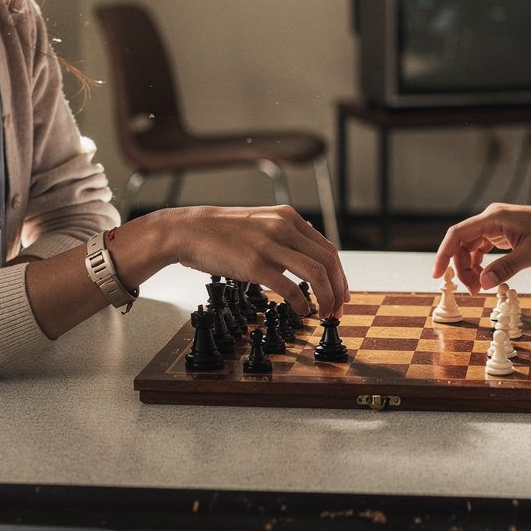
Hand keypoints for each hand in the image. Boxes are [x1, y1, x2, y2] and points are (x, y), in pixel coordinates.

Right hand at [122, 204, 349, 314]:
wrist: (188, 230)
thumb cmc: (222, 231)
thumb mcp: (262, 224)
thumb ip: (285, 241)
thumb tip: (305, 266)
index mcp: (288, 217)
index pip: (327, 248)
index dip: (340, 274)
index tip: (342, 291)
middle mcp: (283, 227)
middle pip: (328, 261)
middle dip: (338, 288)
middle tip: (339, 307)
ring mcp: (269, 245)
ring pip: (315, 273)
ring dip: (326, 297)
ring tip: (325, 312)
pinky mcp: (254, 264)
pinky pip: (289, 287)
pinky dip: (301, 302)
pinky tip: (302, 311)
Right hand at [432, 203, 530, 293]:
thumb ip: (505, 268)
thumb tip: (482, 284)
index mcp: (494, 217)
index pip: (458, 234)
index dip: (443, 254)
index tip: (436, 274)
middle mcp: (491, 219)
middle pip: (462, 244)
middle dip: (462, 268)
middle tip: (473, 291)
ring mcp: (496, 226)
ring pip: (470, 248)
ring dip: (470, 268)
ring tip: (479, 288)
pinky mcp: (502, 234)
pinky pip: (481, 250)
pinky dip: (480, 265)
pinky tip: (486, 278)